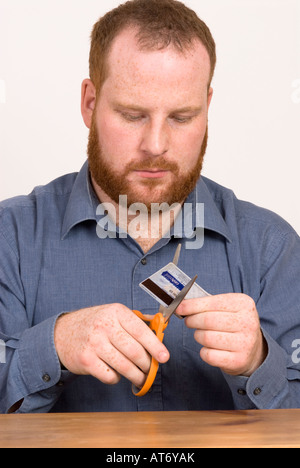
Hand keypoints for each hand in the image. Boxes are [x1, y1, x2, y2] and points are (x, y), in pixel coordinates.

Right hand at [54, 304, 169, 387]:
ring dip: (136, 376)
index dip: (155, 346)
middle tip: (151, 369)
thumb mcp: (113, 314)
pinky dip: (117, 378)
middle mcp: (104, 326)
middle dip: (147, 364)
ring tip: (140, 378)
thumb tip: (161, 328)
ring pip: (125, 366)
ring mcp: (94, 343)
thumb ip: (136, 320)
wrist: (62, 333)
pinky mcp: (86, 360)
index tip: (164, 357)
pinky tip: (117, 373)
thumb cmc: (94, 324)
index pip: (141, 331)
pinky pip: (110, 376)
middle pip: (135, 351)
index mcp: (116, 312)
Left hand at [177, 293, 266, 376]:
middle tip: (189, 321)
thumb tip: (181, 305)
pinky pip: (209, 355)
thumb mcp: (227, 308)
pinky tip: (209, 348)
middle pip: (207, 320)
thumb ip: (206, 304)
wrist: (253, 350)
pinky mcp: (238, 360)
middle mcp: (248, 322)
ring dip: (198, 336)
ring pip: (206, 338)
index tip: (179, 307)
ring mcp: (245, 343)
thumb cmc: (233, 324)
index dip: (192, 305)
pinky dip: (203, 351)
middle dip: (192, 320)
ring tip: (201, 334)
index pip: (212, 303)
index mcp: (244, 304)